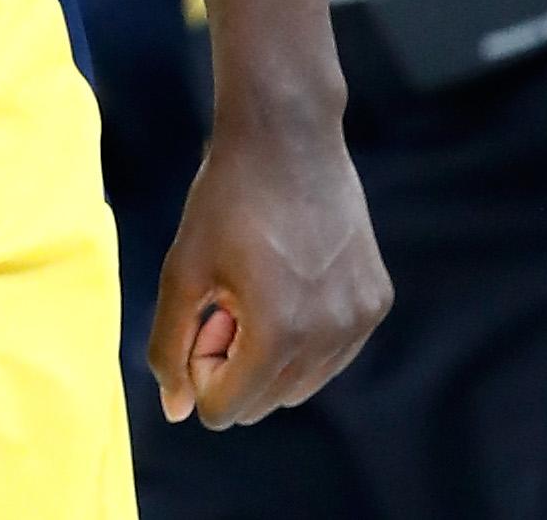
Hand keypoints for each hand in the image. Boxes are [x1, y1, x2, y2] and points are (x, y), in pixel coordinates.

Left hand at [150, 0, 389, 426]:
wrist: (288, 135)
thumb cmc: (226, 199)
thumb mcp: (182, 271)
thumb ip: (170, 347)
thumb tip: (176, 411)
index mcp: (277, 331)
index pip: (226, 409)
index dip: (200, 370)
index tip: (201, 317)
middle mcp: (329, 334)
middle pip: (264, 400)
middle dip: (233, 364)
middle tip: (224, 299)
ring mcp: (359, 319)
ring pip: (299, 383)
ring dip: (268, 353)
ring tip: (253, 288)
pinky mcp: (376, 301)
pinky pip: (332, 354)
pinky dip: (304, 336)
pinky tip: (288, 280)